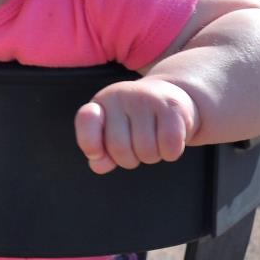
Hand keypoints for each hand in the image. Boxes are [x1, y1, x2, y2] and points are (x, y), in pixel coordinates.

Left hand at [75, 77, 199, 173]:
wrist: (173, 95)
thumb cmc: (137, 120)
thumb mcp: (113, 130)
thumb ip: (99, 150)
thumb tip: (98, 165)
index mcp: (102, 101)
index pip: (86, 119)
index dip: (90, 143)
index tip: (97, 153)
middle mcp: (122, 95)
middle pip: (119, 149)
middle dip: (130, 159)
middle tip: (138, 144)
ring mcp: (147, 98)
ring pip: (146, 152)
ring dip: (153, 156)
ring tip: (155, 138)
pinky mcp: (172, 106)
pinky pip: (169, 148)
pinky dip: (171, 153)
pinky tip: (169, 139)